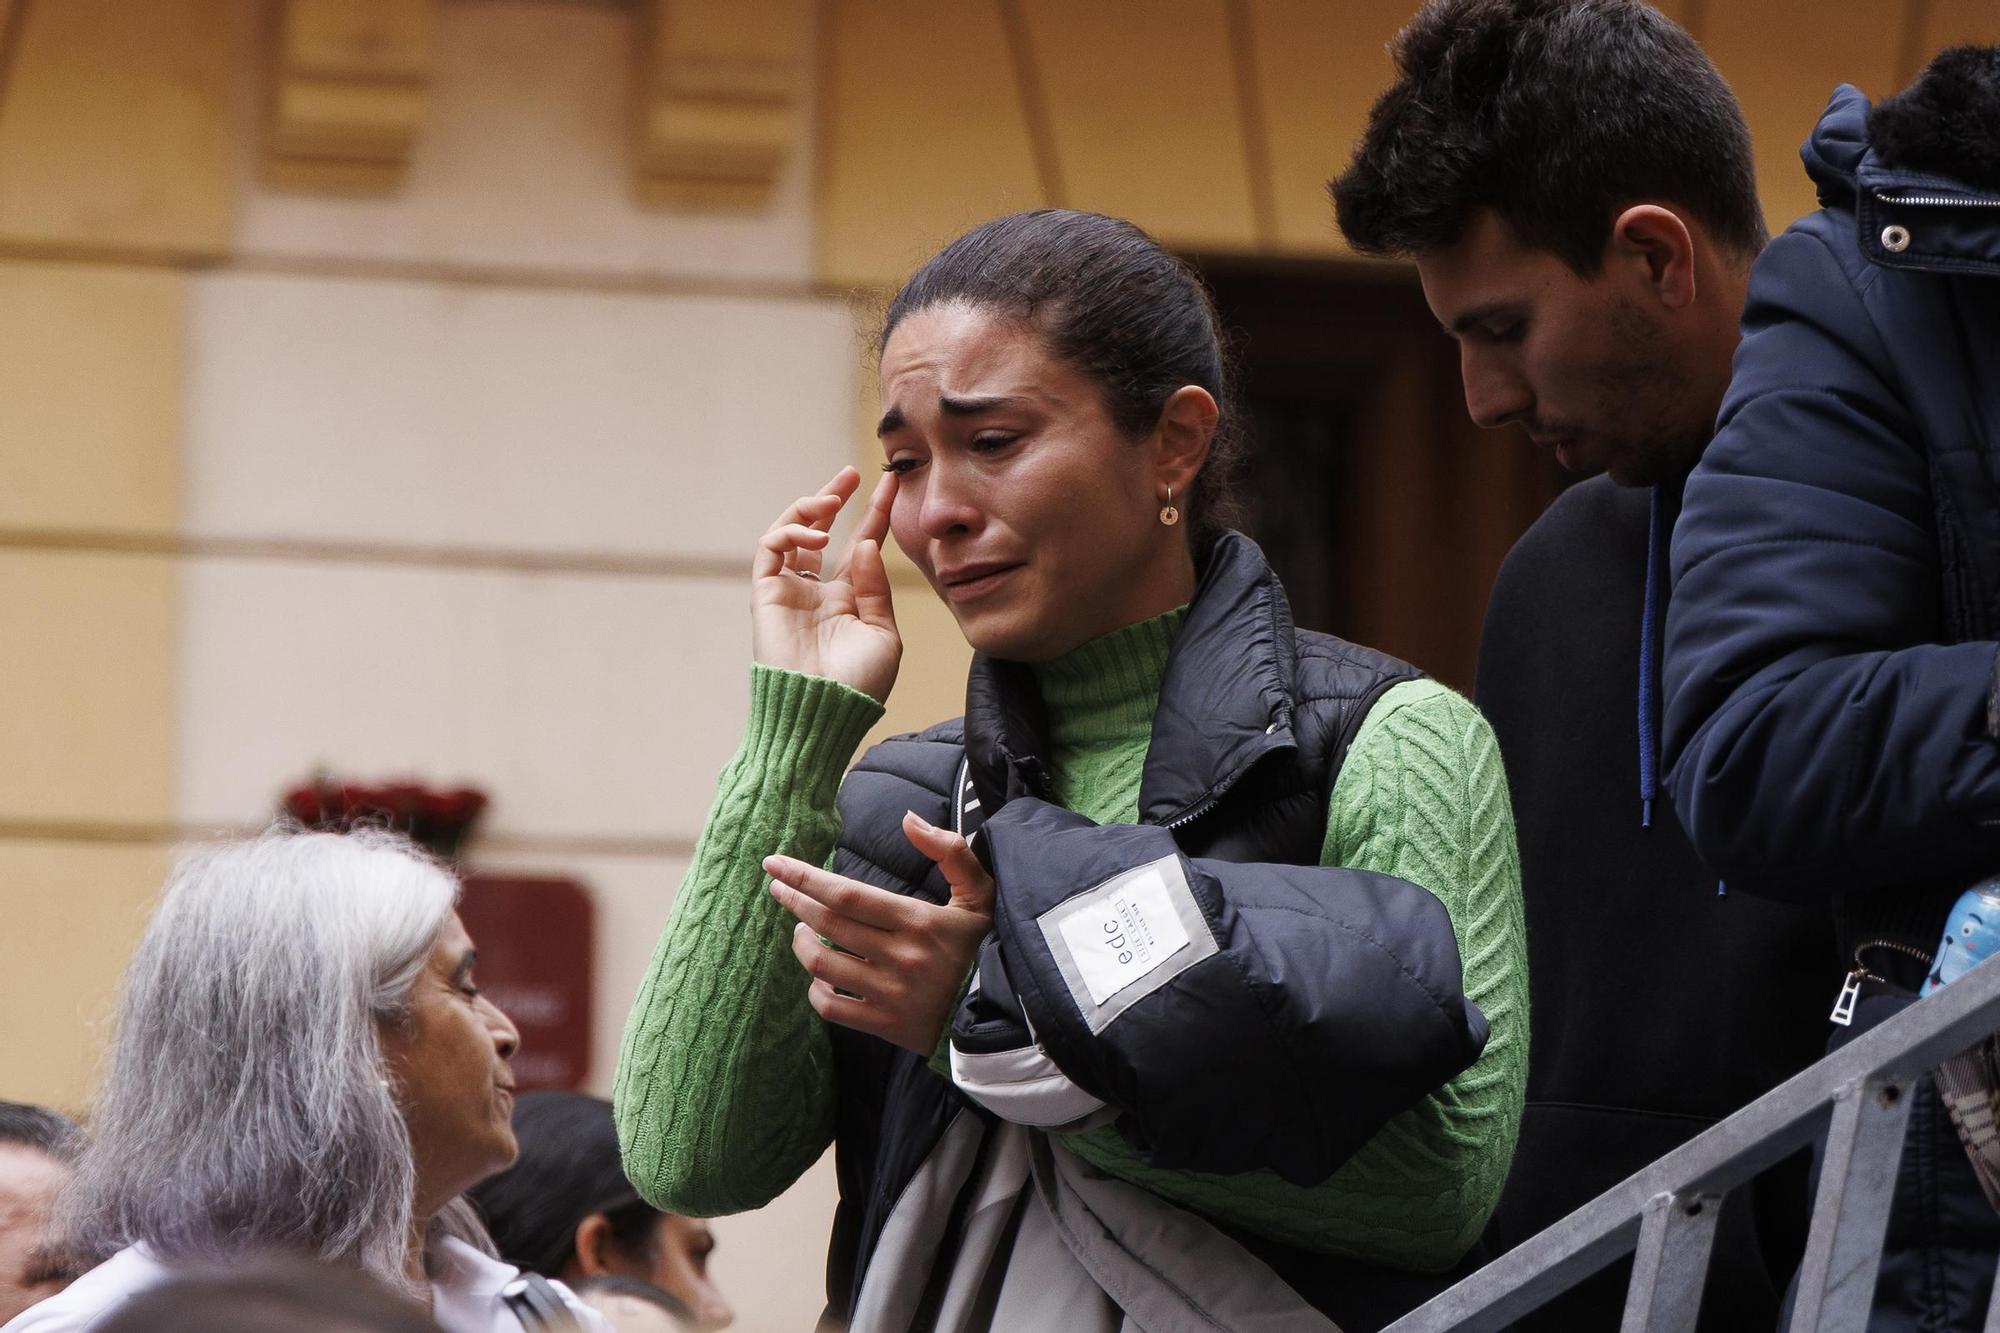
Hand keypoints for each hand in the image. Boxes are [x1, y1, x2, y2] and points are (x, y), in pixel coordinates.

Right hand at [752, 466, 900, 703]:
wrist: (823, 711)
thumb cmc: (858, 684)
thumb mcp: (883, 634)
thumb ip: (875, 587)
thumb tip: (864, 544)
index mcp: (848, 601)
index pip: (860, 545)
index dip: (874, 513)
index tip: (891, 484)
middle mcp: (817, 592)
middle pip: (820, 531)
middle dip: (833, 498)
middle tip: (852, 473)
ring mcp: (789, 591)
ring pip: (790, 534)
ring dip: (809, 509)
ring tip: (831, 500)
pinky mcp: (766, 594)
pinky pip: (770, 549)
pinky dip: (791, 533)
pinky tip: (816, 537)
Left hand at [767, 812, 996, 1054]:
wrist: (1004, 1013)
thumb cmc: (984, 945)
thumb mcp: (980, 894)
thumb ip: (950, 851)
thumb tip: (908, 819)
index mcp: (918, 921)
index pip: (848, 895)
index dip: (805, 877)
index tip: (775, 864)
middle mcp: (900, 958)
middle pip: (827, 924)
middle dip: (794, 900)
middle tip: (778, 886)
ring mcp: (890, 995)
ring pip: (822, 965)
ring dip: (801, 942)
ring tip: (801, 928)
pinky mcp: (885, 1026)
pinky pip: (831, 1008)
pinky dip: (816, 989)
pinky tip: (819, 974)